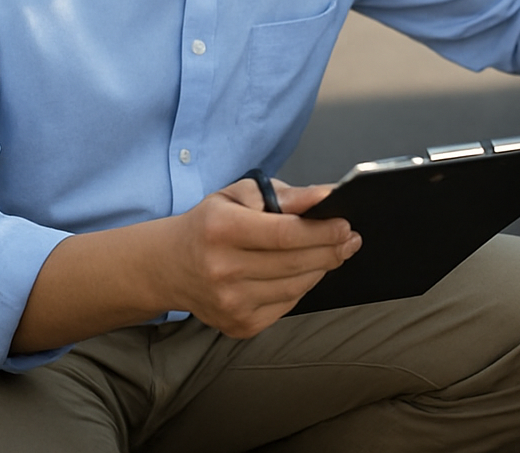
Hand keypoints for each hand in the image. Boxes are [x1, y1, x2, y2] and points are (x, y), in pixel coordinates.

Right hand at [161, 177, 360, 338]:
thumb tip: (327, 196)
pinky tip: (304, 272)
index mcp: (221, 229)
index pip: (284, 234)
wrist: (169, 266)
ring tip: (332, 252)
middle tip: (350, 239)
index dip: (322, 231)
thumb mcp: (241, 194)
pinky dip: (302, 287)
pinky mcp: (238, 325)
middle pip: (295, 263)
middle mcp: (221, 269)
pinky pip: (287, 306)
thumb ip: (287, 195)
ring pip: (296, 287)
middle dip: (331, 249)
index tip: (346, 224)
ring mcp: (229, 303)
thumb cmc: (211, 224)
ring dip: (321, 268)